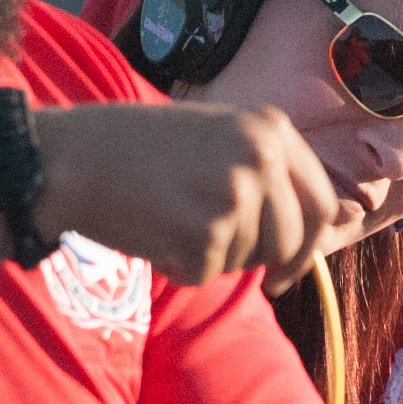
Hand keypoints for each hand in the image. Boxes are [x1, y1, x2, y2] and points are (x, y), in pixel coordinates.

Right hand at [37, 101, 344, 287]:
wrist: (72, 159)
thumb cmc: (139, 151)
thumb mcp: (218, 136)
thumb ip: (268, 170)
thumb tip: (330, 222)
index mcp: (271, 129)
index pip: (321, 203)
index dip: (310, 244)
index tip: (291, 266)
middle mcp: (261, 159)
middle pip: (292, 241)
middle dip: (267, 263)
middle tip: (228, 262)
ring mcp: (235, 197)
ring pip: (248, 260)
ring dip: (214, 257)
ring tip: (171, 220)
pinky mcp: (205, 234)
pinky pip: (208, 274)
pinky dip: (181, 267)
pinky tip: (153, 233)